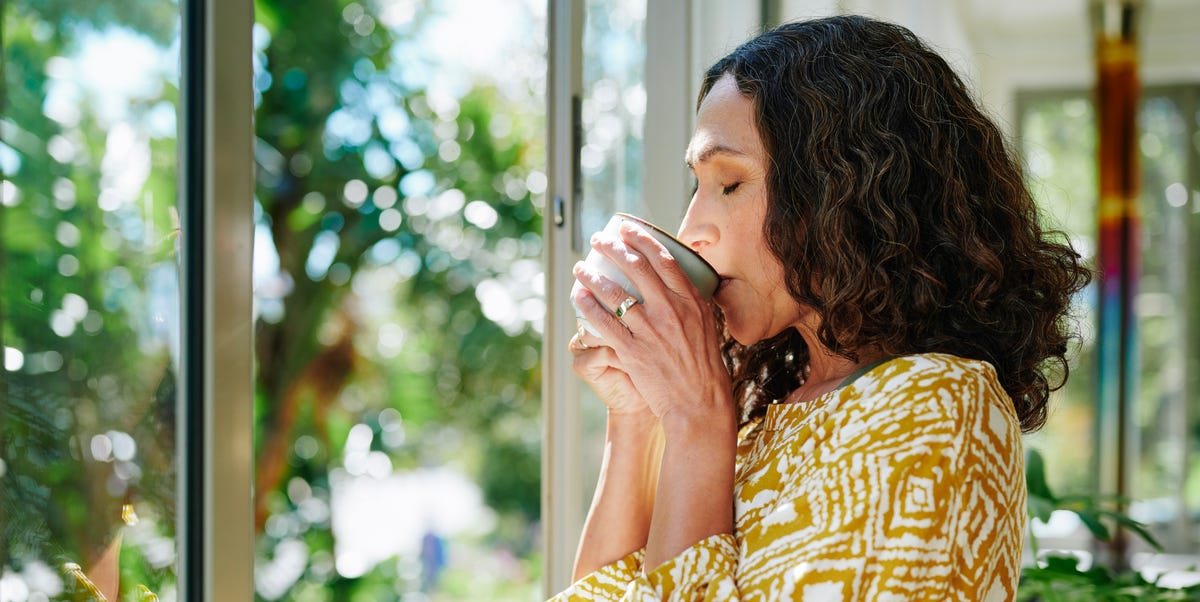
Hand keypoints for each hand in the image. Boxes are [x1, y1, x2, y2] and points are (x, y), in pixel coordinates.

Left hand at [571, 222, 733, 427]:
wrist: (699, 402)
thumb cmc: (703, 366)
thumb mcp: (706, 325)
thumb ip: (690, 302)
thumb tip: (677, 282)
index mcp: (691, 300)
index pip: (663, 259)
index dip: (641, 239)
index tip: (626, 229)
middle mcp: (671, 310)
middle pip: (636, 268)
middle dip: (612, 248)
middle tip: (598, 240)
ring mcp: (651, 330)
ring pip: (614, 292)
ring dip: (592, 275)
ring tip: (580, 267)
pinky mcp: (634, 351)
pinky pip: (604, 323)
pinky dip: (588, 306)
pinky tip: (578, 297)